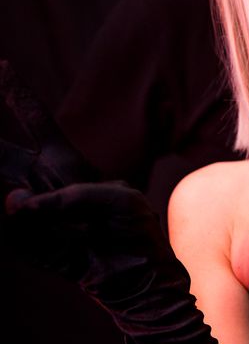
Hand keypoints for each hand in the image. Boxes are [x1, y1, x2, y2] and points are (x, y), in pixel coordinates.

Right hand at [1, 61, 170, 298]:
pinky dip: (53, 241)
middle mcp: (45, 184)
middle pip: (3, 156)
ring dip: (44, 212)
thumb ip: (74, 196)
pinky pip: (25, 237)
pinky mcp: (33, 245)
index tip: (1, 66)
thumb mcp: (120, 201)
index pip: (37, 121)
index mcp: (67, 163)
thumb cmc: (133, 230)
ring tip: (83, 226)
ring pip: (14, 201)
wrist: (139, 277)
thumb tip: (14, 203)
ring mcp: (35, 215)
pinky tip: (76, 246)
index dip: (18, 95)